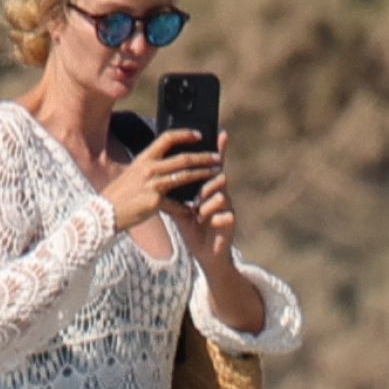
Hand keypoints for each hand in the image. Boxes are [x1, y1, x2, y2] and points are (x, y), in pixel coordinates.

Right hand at [102, 129, 219, 231]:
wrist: (106, 213)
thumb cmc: (120, 193)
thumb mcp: (133, 173)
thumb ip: (150, 166)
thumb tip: (165, 160)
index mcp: (144, 158)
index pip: (167, 138)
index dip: (185, 134)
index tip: (200, 135)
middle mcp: (150, 168)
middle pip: (183, 158)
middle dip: (204, 157)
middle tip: (218, 158)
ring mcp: (153, 185)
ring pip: (185, 176)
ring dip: (203, 175)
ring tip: (216, 174)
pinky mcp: (155, 202)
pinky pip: (177, 203)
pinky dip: (186, 206)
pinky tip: (195, 208)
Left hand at [165, 130, 235, 265]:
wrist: (205, 254)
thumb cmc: (193, 230)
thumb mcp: (179, 210)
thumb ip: (172, 194)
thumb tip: (158, 176)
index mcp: (209, 189)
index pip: (212, 166)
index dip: (219, 150)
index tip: (221, 133)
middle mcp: (221, 194)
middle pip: (218, 176)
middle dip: (206, 183)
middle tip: (197, 196)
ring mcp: (228, 207)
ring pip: (221, 194)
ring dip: (207, 204)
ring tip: (199, 214)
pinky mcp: (231, 222)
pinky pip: (225, 214)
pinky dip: (212, 218)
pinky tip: (206, 224)